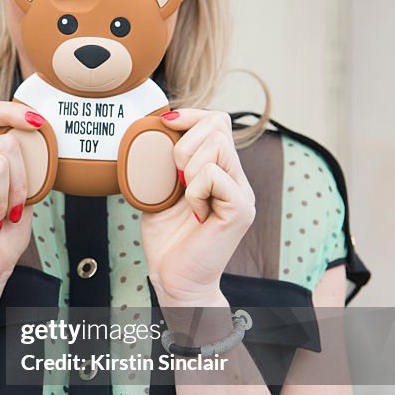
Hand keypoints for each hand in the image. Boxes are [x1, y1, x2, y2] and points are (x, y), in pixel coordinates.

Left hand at [141, 109, 255, 303]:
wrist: (175, 278)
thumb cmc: (168, 239)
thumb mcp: (159, 190)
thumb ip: (162, 162)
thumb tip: (153, 130)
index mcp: (220, 170)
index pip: (218, 121)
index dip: (192, 115)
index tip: (166, 123)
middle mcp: (236, 178)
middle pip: (219, 124)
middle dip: (186, 142)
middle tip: (176, 175)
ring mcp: (242, 193)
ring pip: (218, 145)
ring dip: (189, 165)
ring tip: (184, 193)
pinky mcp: (240, 209)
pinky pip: (215, 175)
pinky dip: (195, 190)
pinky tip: (194, 212)